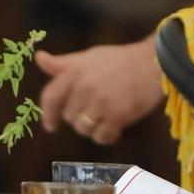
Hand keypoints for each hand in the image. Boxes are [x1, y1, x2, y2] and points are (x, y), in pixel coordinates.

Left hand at [36, 39, 164, 144]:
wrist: (153, 63)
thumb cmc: (121, 60)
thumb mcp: (89, 57)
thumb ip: (63, 63)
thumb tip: (40, 58)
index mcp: (75, 71)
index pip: (51, 97)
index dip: (48, 114)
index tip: (51, 126)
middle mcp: (85, 87)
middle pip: (69, 117)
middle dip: (79, 117)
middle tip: (96, 110)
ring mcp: (101, 102)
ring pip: (83, 129)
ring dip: (93, 128)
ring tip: (106, 116)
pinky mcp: (118, 115)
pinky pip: (101, 137)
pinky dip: (107, 136)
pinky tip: (116, 126)